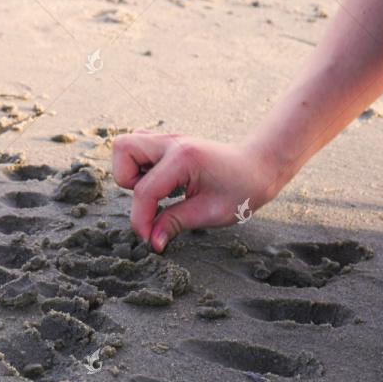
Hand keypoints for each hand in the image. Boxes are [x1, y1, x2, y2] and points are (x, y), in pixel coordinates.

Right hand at [111, 129, 279, 251]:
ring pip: (126, 146)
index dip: (140, 220)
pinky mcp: (167, 144)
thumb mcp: (212, 213)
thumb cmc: (242, 189)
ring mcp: (168, 140)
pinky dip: (138, 165)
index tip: (149, 239)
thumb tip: (151, 241)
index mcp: (183, 158)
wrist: (259, 166)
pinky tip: (158, 181)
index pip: (144, 190)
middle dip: (126, 180)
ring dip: (130, 171)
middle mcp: (171, 142)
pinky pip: (137, 146)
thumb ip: (175, 223)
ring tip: (154, 190)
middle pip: (123, 149)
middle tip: (149, 199)